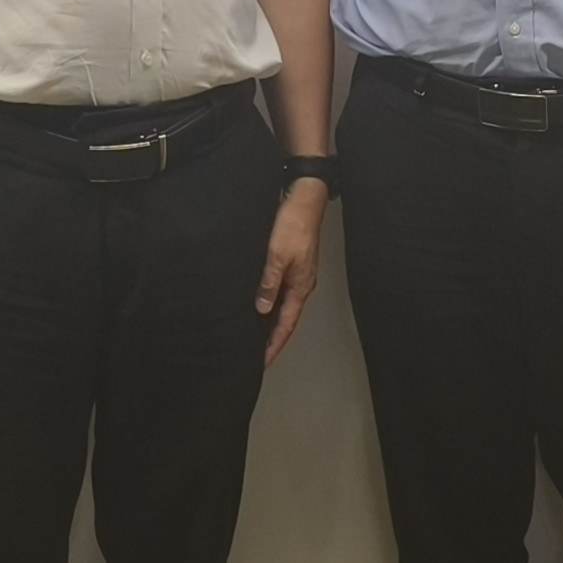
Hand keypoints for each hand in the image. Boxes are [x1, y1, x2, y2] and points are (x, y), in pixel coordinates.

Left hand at [255, 179, 329, 363]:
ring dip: (271, 323)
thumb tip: (262, 310)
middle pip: (287, 320)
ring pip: (284, 306)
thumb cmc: (293, 225)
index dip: (274, 345)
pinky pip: (282, 293)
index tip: (263, 362)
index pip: (286, 324)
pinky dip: (272, 304)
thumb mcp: (277, 256)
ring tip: (257, 337)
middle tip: (258, 356)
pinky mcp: (294, 264)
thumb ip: (270, 283)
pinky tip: (261, 305)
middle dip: (273, 339)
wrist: (305, 200)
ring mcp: (299, 275)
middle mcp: (301, 285)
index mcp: (301, 287)